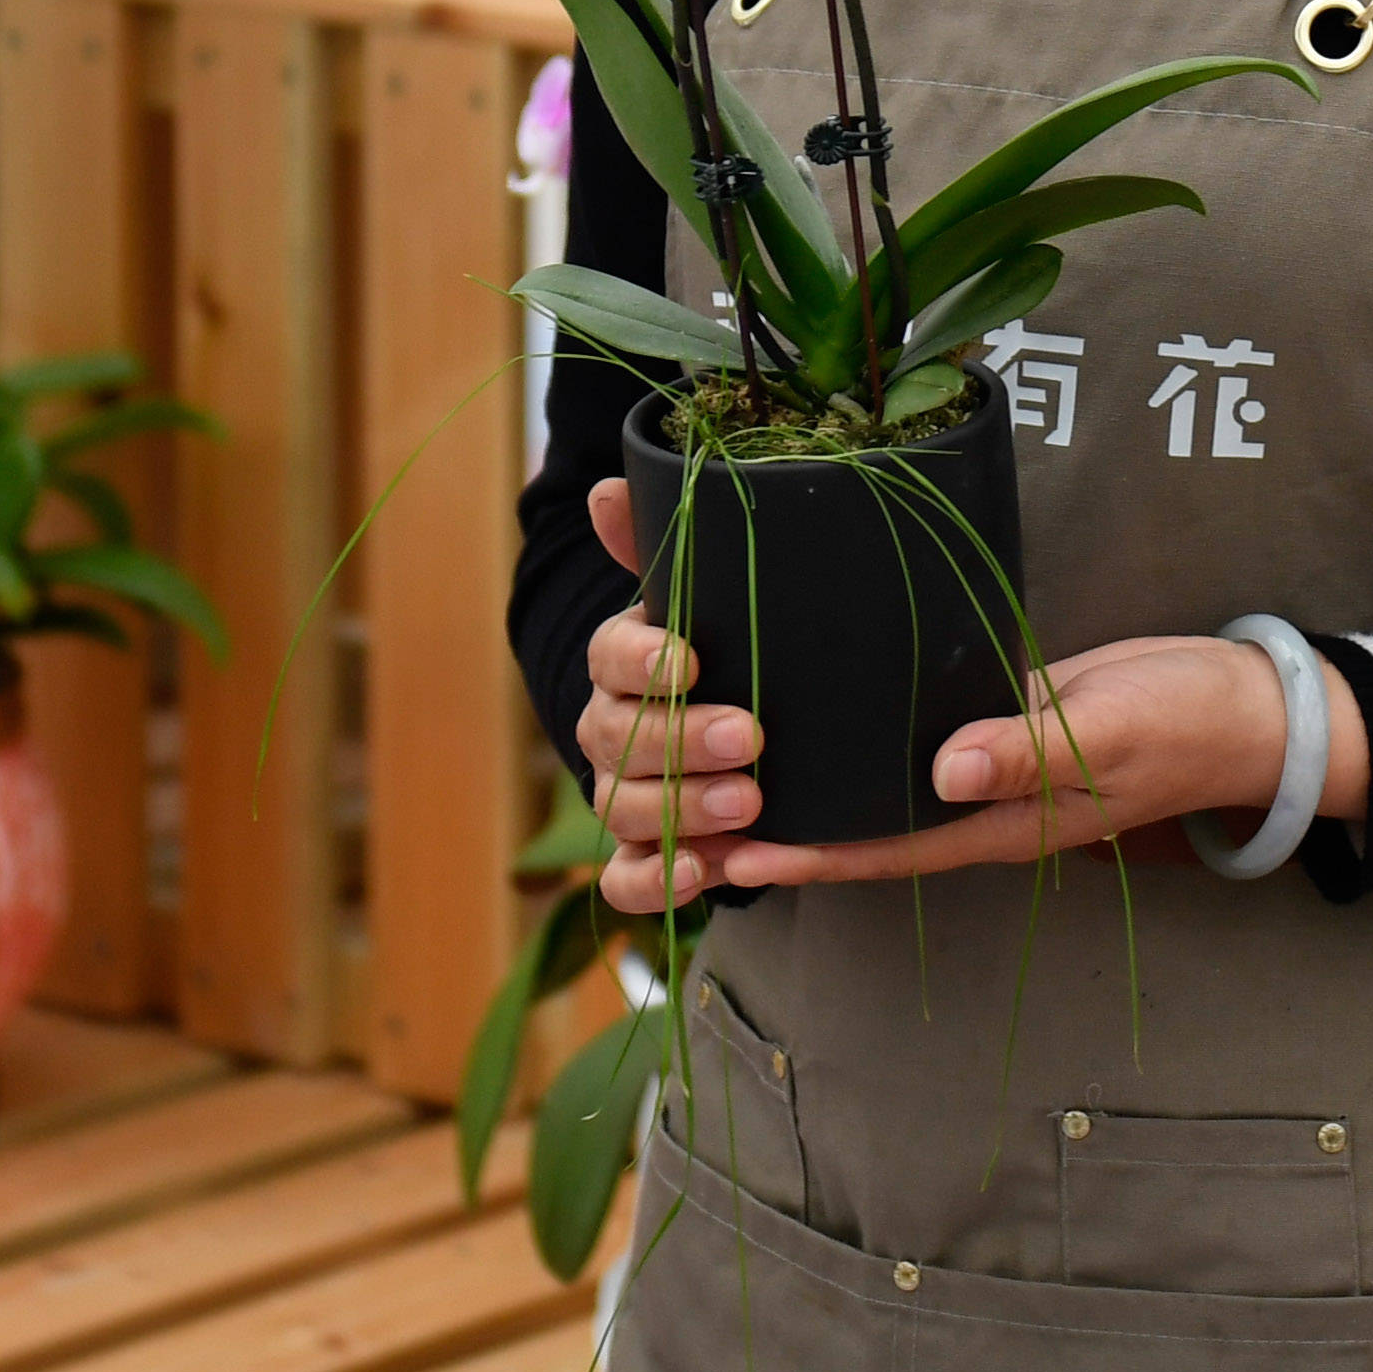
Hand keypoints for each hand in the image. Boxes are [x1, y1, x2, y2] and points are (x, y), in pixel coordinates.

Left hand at [571, 473, 1364, 907]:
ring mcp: (981, 766)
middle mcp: (975, 802)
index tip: (727, 857)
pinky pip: (907, 740)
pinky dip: (855, 733)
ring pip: (877, 786)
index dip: (805, 857)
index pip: (881, 847)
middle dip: (784, 829)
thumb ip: (1028, 750)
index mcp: (997, 821)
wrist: (1240, 705)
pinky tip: (808, 707)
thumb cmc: (1182, 723)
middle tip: (692, 818)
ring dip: (809, 783)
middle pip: (862, 827)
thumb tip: (942, 772)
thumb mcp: (1108, 733)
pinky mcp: (990, 721)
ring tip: (721, 766)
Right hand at [575, 479, 760, 914]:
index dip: (642, 660)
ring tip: (753, 805)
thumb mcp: (721, 599)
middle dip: (681, 740)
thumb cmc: (738, 654)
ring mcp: (622, 797)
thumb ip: (670, 549)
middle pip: (617, 739)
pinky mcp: (646, 859)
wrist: (768, 740)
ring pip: (622, 808)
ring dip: (682, 809)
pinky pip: (627, 883)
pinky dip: (658, 883)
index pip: (609, 655)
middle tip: (752, 736)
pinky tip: (709, 874)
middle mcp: (610, 730)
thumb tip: (604, 488)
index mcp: (625, 661)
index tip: (692, 659)